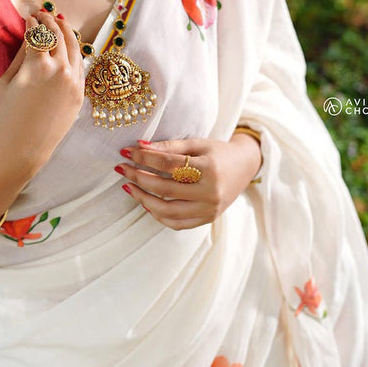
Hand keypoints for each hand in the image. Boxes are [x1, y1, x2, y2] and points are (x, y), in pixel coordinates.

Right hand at [0, 11, 84, 175]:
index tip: (30, 17)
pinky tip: (69, 46)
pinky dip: (75, 52)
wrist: (23, 149)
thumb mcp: (7, 80)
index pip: (39, 33)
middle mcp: (61, 70)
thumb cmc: (8, 115)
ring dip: (66, 32)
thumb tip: (30, 34)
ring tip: (59, 22)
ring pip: (75, 47)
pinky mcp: (80, 94)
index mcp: (39, 65)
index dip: (33, 23)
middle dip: (51, 21)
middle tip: (44, 15)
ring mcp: (74, 82)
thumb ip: (22, 54)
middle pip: (59, 35)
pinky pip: (81, 65)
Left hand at [115, 136, 261, 230]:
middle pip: (165, 188)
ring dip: (143, 199)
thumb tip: (139, 146)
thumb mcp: (197, 143)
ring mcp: (210, 209)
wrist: (245, 167)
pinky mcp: (208, 219)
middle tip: (122, 169)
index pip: (168, 164)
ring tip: (129, 187)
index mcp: (209, 168)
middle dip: (138, 177)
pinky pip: (178, 223)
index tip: (126, 152)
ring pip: (168, 211)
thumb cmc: (218, 151)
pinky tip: (146, 203)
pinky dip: (159, 215)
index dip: (144, 157)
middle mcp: (210, 191)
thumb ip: (169, 146)